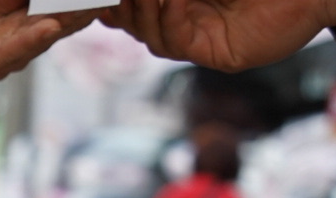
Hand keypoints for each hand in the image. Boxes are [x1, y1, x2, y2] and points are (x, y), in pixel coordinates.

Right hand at [100, 0, 335, 73]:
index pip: (137, 9)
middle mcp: (191, 22)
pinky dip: (168, 19)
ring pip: (152, 37)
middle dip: (124, 7)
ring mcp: (204, 40)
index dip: (116, 5)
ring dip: (143, 11)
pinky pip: (177, 43)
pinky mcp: (219, 54)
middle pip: (137, 24)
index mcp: (186, 2)